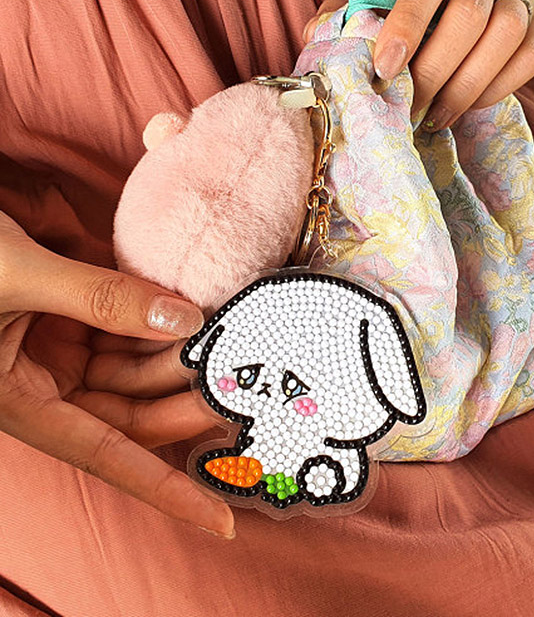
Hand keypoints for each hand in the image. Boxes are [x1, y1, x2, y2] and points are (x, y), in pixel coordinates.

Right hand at [0, 212, 233, 537]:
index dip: (170, 493)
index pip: (112, 458)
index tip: (223, 520)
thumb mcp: (13, 277)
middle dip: (190, 400)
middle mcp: (48, 387)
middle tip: (245, 385)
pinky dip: (159, 321)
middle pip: (137, 410)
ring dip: (180, 355)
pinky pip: (127, 329)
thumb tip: (182, 317)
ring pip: (138, 368)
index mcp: (23, 404)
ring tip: (230, 341)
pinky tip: (193, 311)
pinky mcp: (72, 320)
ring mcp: (62, 352)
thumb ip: (98, 298)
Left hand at [303, 0, 533, 127]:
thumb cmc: (403, 8)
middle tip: (408, 111)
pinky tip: (466, 106)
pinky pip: (531, 56)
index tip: (386, 71)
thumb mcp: (373, 3)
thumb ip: (349, 15)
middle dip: (433, 74)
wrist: (454, 3)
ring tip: (434, 117)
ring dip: (466, 86)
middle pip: (468, 16)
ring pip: (506, 35)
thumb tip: (318, 35)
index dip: (407, 26)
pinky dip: (497, 88)